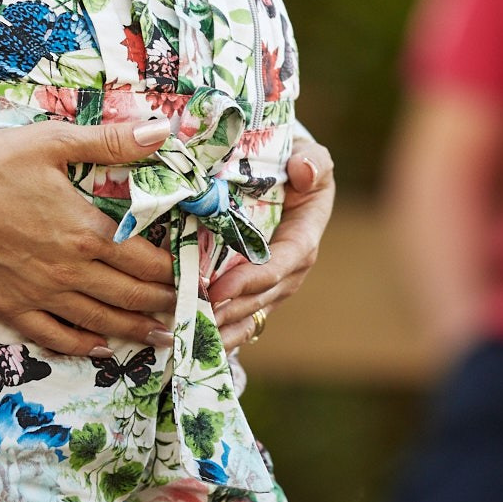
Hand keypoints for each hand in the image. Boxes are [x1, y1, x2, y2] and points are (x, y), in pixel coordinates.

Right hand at [0, 117, 178, 359]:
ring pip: (99, 321)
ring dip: (135, 330)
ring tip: (161, 337)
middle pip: (130, 296)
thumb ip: (111, 142)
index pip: (147, 262)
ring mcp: (38, 294)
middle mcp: (69, 271)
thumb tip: (161, 131)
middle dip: (165, 305)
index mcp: (86, 232)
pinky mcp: (9, 307)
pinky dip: (83, 345)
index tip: (198, 278)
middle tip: (189, 311)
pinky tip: (100, 347)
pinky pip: (53, 336)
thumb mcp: (55, 142)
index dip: (177, 273)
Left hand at [207, 137, 334, 349]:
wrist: (286, 173)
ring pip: (251, 313)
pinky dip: (222, 333)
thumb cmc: (296, 162)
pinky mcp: (258, 290)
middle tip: (193, 318)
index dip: (251, 280)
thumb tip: (303, 171)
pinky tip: (196, 345)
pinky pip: (244, 318)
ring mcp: (275, 282)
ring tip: (190, 338)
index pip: (281, 263)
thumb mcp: (310, 156)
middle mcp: (292, 267)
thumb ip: (313, 162)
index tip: (218, 289)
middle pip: (261, 296)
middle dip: (229, 311)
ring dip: (222, 328)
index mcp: (305, 236)